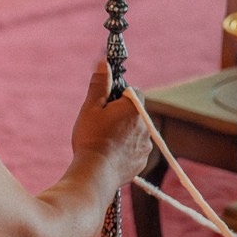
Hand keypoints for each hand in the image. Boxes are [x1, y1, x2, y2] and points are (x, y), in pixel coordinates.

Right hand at [70, 59, 152, 187]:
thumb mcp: (90, 107)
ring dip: (125, 133)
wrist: (95, 173)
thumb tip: (104, 63)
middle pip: (135, 113)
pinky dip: (126, 150)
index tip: (106, 105)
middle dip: (122, 116)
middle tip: (101, 125)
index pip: (134, 93)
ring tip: (104, 143)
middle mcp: (145, 126)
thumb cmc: (91, 138)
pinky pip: (136, 150)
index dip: (120, 97)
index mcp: (134, 108)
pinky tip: (110, 156)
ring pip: (136, 132)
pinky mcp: (142, 161)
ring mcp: (146, 145)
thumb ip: (100, 84)